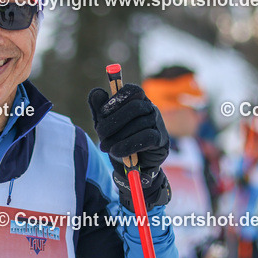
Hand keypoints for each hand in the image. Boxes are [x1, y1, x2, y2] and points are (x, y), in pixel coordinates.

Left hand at [88, 84, 170, 208]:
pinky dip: (128, 145)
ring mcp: (158, 123)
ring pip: (139, 124)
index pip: (133, 90)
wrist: (132, 166)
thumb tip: (96, 92)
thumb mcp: (105, 125)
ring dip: (118, 137)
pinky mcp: (161, 139)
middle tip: (100, 134)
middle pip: (135, 107)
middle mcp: (151, 108)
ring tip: (105, 147)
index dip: (117, 99)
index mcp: (138, 100)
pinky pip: (146, 138)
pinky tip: (116, 152)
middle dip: (114, 121)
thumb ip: (99, 109)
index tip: (103, 113)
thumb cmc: (119, 140)